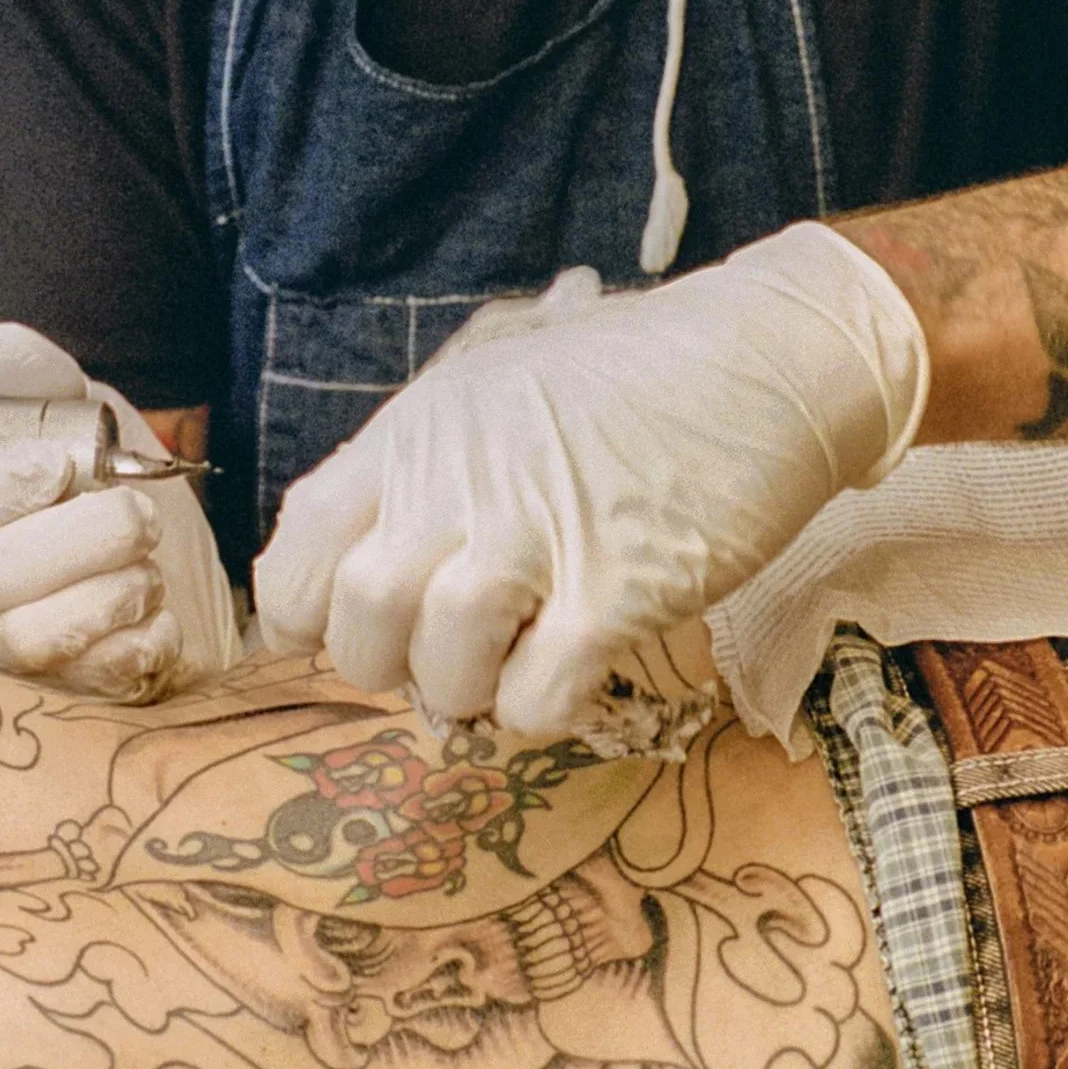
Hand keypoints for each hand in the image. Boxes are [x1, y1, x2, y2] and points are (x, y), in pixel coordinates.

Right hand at [0, 325, 235, 698]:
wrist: (183, 574)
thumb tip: (3, 344)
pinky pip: (96, 675)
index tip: (52, 465)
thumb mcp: (86, 426)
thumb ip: (45, 386)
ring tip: (146, 562)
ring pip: (38, 634)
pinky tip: (157, 613)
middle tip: (136, 511)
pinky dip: (145, 635)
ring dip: (115, 587)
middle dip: (84, 535)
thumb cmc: (110, 497)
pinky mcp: (62, 696)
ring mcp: (7, 656)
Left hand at [253, 225, 926, 737]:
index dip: (307, 615)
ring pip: (440, 669)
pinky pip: (535, 698)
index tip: (349, 631)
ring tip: (514, 662)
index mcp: (415, 433)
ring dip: (469, 692)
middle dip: (390, 667)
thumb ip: (425, 463)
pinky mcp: (616, 589)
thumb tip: (373, 565)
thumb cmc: (634, 375)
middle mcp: (456, 482)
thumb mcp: (497, 386)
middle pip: (359, 623)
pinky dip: (540, 709)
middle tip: (446, 654)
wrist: (769, 359)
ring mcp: (536, 535)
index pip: (297, 550)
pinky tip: (573, 670)